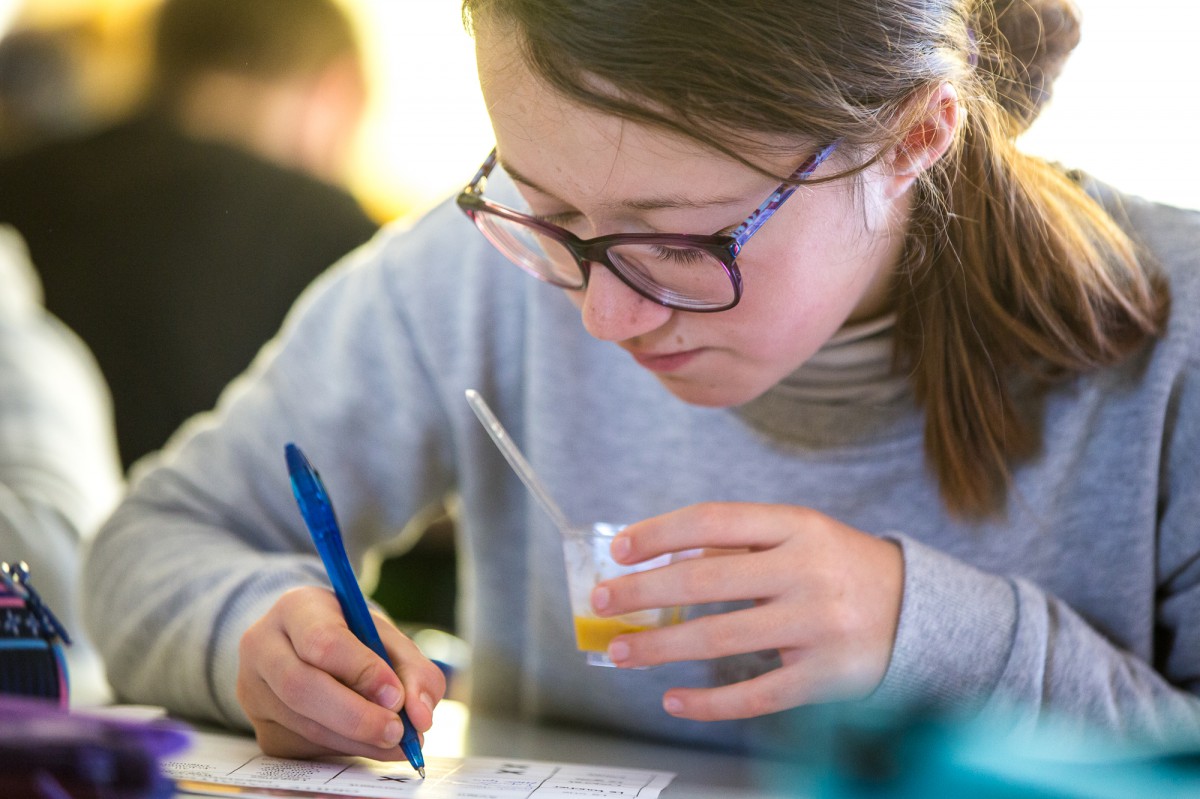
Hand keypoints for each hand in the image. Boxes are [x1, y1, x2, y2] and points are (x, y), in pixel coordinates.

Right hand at [237, 586, 445, 758]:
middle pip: (301, 687)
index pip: (322, 641)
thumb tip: (420, 716)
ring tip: (394, 742)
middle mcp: (263, 646)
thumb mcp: (384, 636)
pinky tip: (367, 743)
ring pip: (301, 724)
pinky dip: (341, 750)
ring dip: (355, 740)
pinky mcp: (261, 726)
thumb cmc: (350, 636)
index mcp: (296, 608)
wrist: (305, 645)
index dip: (361, 671)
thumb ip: (413, 669)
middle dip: (356, 716)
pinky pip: (301, 747)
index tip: (397, 696)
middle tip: (397, 731)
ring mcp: (254, 689)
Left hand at [591, 502, 902, 720]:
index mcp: (798, 527)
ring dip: (661, 647)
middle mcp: (807, 571)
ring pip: (721, 638)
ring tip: (621, 651)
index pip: (714, 520)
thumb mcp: (801, 537)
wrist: (920, 613)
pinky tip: (673, 698)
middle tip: (602, 599)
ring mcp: (817, 626)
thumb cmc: (841, 570)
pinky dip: (708, 702)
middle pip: (707, 577)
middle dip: (644, 591)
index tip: (619, 548)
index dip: (660, 533)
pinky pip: (755, 695)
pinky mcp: (825, 676)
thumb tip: (662, 558)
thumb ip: (741, 541)